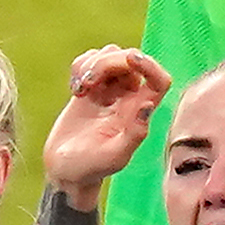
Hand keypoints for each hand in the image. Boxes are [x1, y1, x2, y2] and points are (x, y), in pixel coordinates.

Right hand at [44, 45, 166, 196]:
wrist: (65, 170)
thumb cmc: (91, 168)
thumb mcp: (114, 157)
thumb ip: (134, 134)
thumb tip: (147, 107)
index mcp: (140, 112)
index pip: (159, 79)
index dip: (149, 64)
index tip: (129, 59)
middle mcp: (128, 98)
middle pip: (130, 60)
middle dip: (108, 63)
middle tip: (86, 84)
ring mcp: (108, 90)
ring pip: (110, 54)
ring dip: (92, 63)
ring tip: (78, 89)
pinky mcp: (89, 88)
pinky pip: (90, 60)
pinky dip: (80, 66)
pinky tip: (73, 88)